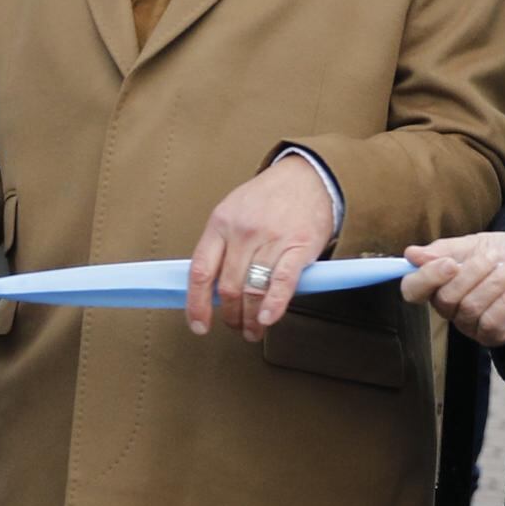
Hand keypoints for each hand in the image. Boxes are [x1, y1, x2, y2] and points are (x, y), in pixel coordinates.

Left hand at [186, 152, 341, 336]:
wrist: (307, 176)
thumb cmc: (269, 197)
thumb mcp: (233, 213)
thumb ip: (221, 247)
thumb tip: (210, 288)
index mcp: (221, 223)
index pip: (200, 271)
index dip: (197, 304)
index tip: (199, 323)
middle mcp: (243, 231)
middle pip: (228, 287)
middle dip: (230, 315)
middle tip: (235, 326)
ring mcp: (271, 238)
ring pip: (253, 289)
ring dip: (251, 318)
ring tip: (253, 329)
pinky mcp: (299, 246)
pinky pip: (282, 282)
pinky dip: (273, 305)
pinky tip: (268, 319)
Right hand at [399, 230, 504, 346]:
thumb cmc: (504, 255)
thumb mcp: (474, 244)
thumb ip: (443, 250)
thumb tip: (411, 254)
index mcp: (439, 284)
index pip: (414, 290)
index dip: (426, 278)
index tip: (449, 263)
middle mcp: (450, 308)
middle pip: (445, 298)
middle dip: (473, 273)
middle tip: (495, 257)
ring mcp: (471, 325)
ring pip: (471, 308)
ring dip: (497, 282)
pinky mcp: (494, 336)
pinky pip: (491, 321)